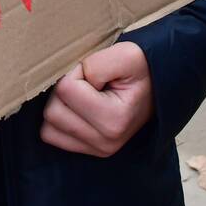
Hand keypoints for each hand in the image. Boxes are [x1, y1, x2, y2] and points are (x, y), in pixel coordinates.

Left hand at [41, 42, 154, 156]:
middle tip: (88, 83)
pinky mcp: (90, 151)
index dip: (76, 71)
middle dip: (64, 89)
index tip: (95, 71)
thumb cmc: (140, 70)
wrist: (156, 87)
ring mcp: (97, 150)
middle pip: (53, 111)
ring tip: (84, 96)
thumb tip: (69, 79)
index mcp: (114, 120)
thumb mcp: (126, 54)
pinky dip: (59, 120)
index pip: (65, 90)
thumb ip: (96, 64)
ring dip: (60, 105)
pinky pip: (53, 136)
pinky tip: (77, 108)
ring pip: (49, 126)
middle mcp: (105, 142)